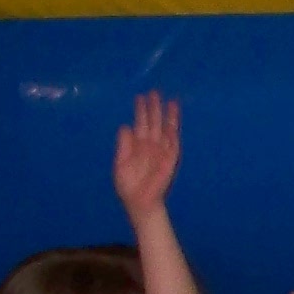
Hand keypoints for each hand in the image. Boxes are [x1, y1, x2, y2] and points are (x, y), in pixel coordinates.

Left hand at [111, 92, 180, 220]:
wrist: (139, 201)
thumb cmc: (128, 185)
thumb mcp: (120, 163)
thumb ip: (123, 145)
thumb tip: (125, 126)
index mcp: (137, 144)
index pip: (141, 123)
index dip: (141, 110)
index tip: (140, 96)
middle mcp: (151, 144)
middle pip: (154, 122)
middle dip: (155, 107)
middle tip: (155, 91)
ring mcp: (162, 151)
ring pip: (166, 129)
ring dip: (168, 116)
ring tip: (171, 100)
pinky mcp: (170, 159)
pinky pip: (173, 143)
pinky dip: (173, 132)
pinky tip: (174, 121)